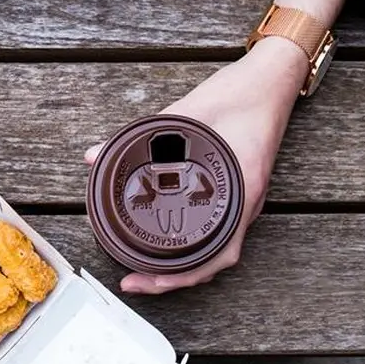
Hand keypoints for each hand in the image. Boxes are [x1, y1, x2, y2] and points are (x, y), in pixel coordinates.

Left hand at [85, 36, 305, 294]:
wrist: (271, 80)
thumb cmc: (238, 95)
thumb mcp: (182, 114)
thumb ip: (136, 138)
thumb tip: (93, 156)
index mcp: (240, 192)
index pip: (216, 256)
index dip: (178, 277)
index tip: (141, 280)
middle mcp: (245, 205)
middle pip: (213, 264)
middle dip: (172, 281)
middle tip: (133, 283)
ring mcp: (244, 202)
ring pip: (217, 254)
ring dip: (184, 270)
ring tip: (147, 275)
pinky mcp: (238, 195)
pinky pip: (219, 235)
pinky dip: (194, 250)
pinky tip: (170, 250)